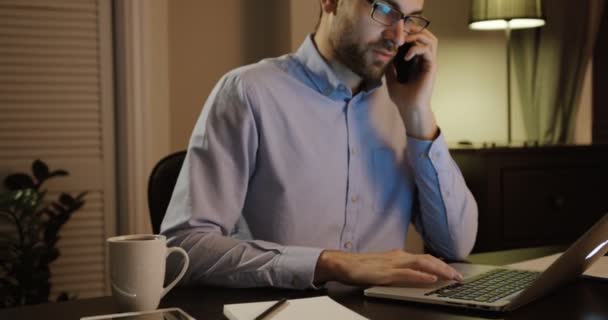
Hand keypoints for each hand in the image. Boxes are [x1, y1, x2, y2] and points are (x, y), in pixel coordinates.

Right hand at [314, 249, 463, 286]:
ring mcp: (392, 264)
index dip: (441, 264)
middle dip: (446, 267)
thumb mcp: (385, 268)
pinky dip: (421, 275)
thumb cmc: (361, 267)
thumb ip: (400, 269)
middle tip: (459, 277)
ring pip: (421, 264)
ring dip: (439, 269)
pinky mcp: (386, 273)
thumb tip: (417, 274)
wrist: (342, 264)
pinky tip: (430, 278)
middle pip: (428, 259)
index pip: (425, 258)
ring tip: (452, 276)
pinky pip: (407, 273)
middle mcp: (398, 257)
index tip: (454, 271)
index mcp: (399, 256)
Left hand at [386, 29, 438, 139]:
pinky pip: (428, 51)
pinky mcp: (431, 68)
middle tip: (400, 33)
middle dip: (413, 30)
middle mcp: (424, 59)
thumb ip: (390, 64)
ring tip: (404, 41)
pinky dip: (416, 49)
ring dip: (417, 36)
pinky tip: (406, 56)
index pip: (415, 39)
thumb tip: (385, 51)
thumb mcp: (390, 77)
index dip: (405, 33)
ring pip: (431, 39)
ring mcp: (429, 63)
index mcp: (416, 60)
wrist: (409, 110)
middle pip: (425, 35)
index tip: (392, 35)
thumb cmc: (402, 97)